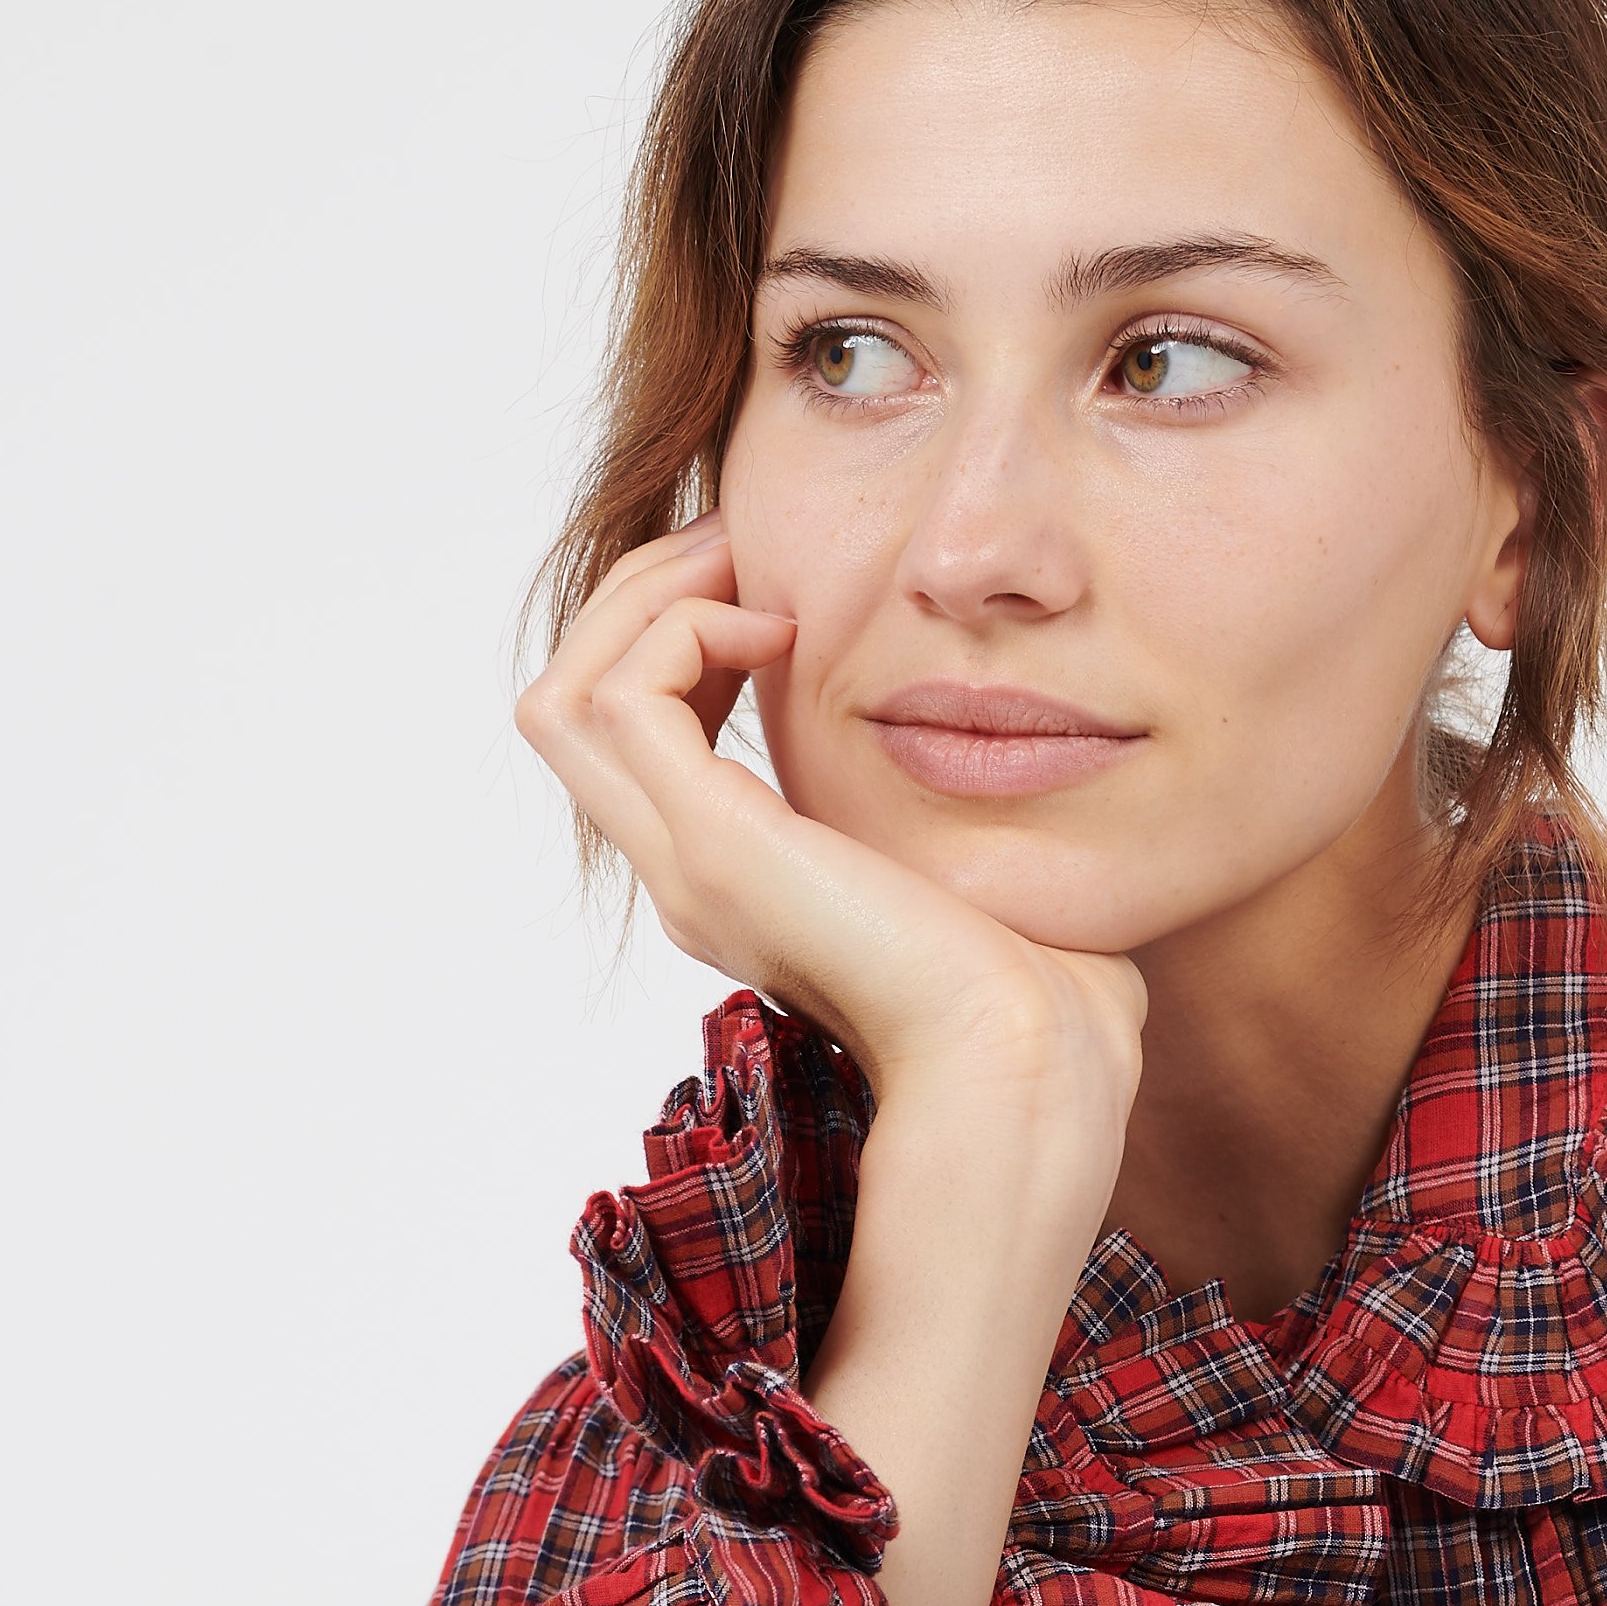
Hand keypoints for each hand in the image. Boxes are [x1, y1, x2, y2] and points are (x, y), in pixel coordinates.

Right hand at [513, 517, 1144, 1108]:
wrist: (1030, 1061)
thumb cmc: (1041, 991)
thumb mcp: (975, 872)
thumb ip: (949, 809)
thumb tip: (1012, 737)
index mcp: (742, 887)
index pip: (641, 741)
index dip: (683, 641)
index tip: (776, 590)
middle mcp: (693, 878)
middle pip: (572, 708)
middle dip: (644, 600)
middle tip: (740, 545)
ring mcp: (691, 868)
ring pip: (565, 695)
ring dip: (646, 600)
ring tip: (747, 568)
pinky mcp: (715, 845)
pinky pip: (623, 695)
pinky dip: (684, 629)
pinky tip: (784, 630)